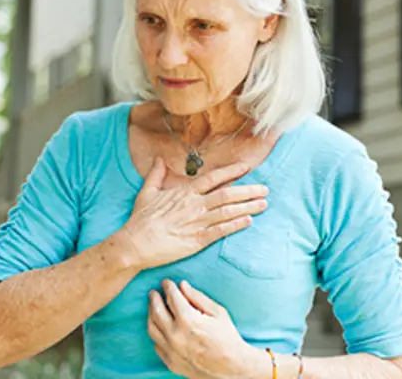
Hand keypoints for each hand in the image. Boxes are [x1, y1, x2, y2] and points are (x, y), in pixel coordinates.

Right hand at [119, 157, 267, 269]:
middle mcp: (195, 205)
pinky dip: (236, 225)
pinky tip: (249, 222)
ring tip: (264, 204)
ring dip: (248, 207)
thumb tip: (158, 158)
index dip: (231, 172)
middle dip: (248, 191)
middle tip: (265, 189)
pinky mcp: (197, 240)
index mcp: (184, 192)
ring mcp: (197, 222)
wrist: (136, 243)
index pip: (213, 178)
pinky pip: (221, 231)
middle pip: (227, 194)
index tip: (246, 167)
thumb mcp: (147, 191)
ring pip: (228, 212)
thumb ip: (156, 174)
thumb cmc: (141, 219)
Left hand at [148, 279, 254, 378]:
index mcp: (188, 320)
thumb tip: (182, 285)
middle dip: (154, 298)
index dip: (168, 287)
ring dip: (151, 314)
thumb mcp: (218, 312)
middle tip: (154, 292)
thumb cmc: (228, 337)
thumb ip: (197, 297)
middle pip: (157, 310)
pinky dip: (156, 332)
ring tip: (153, 307)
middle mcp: (176, 335)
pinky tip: (160, 326)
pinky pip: (157, 344)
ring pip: (152, 328)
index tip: (166, 282)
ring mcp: (172, 351)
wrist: (233, 368)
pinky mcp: (171, 363)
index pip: (172, 297)